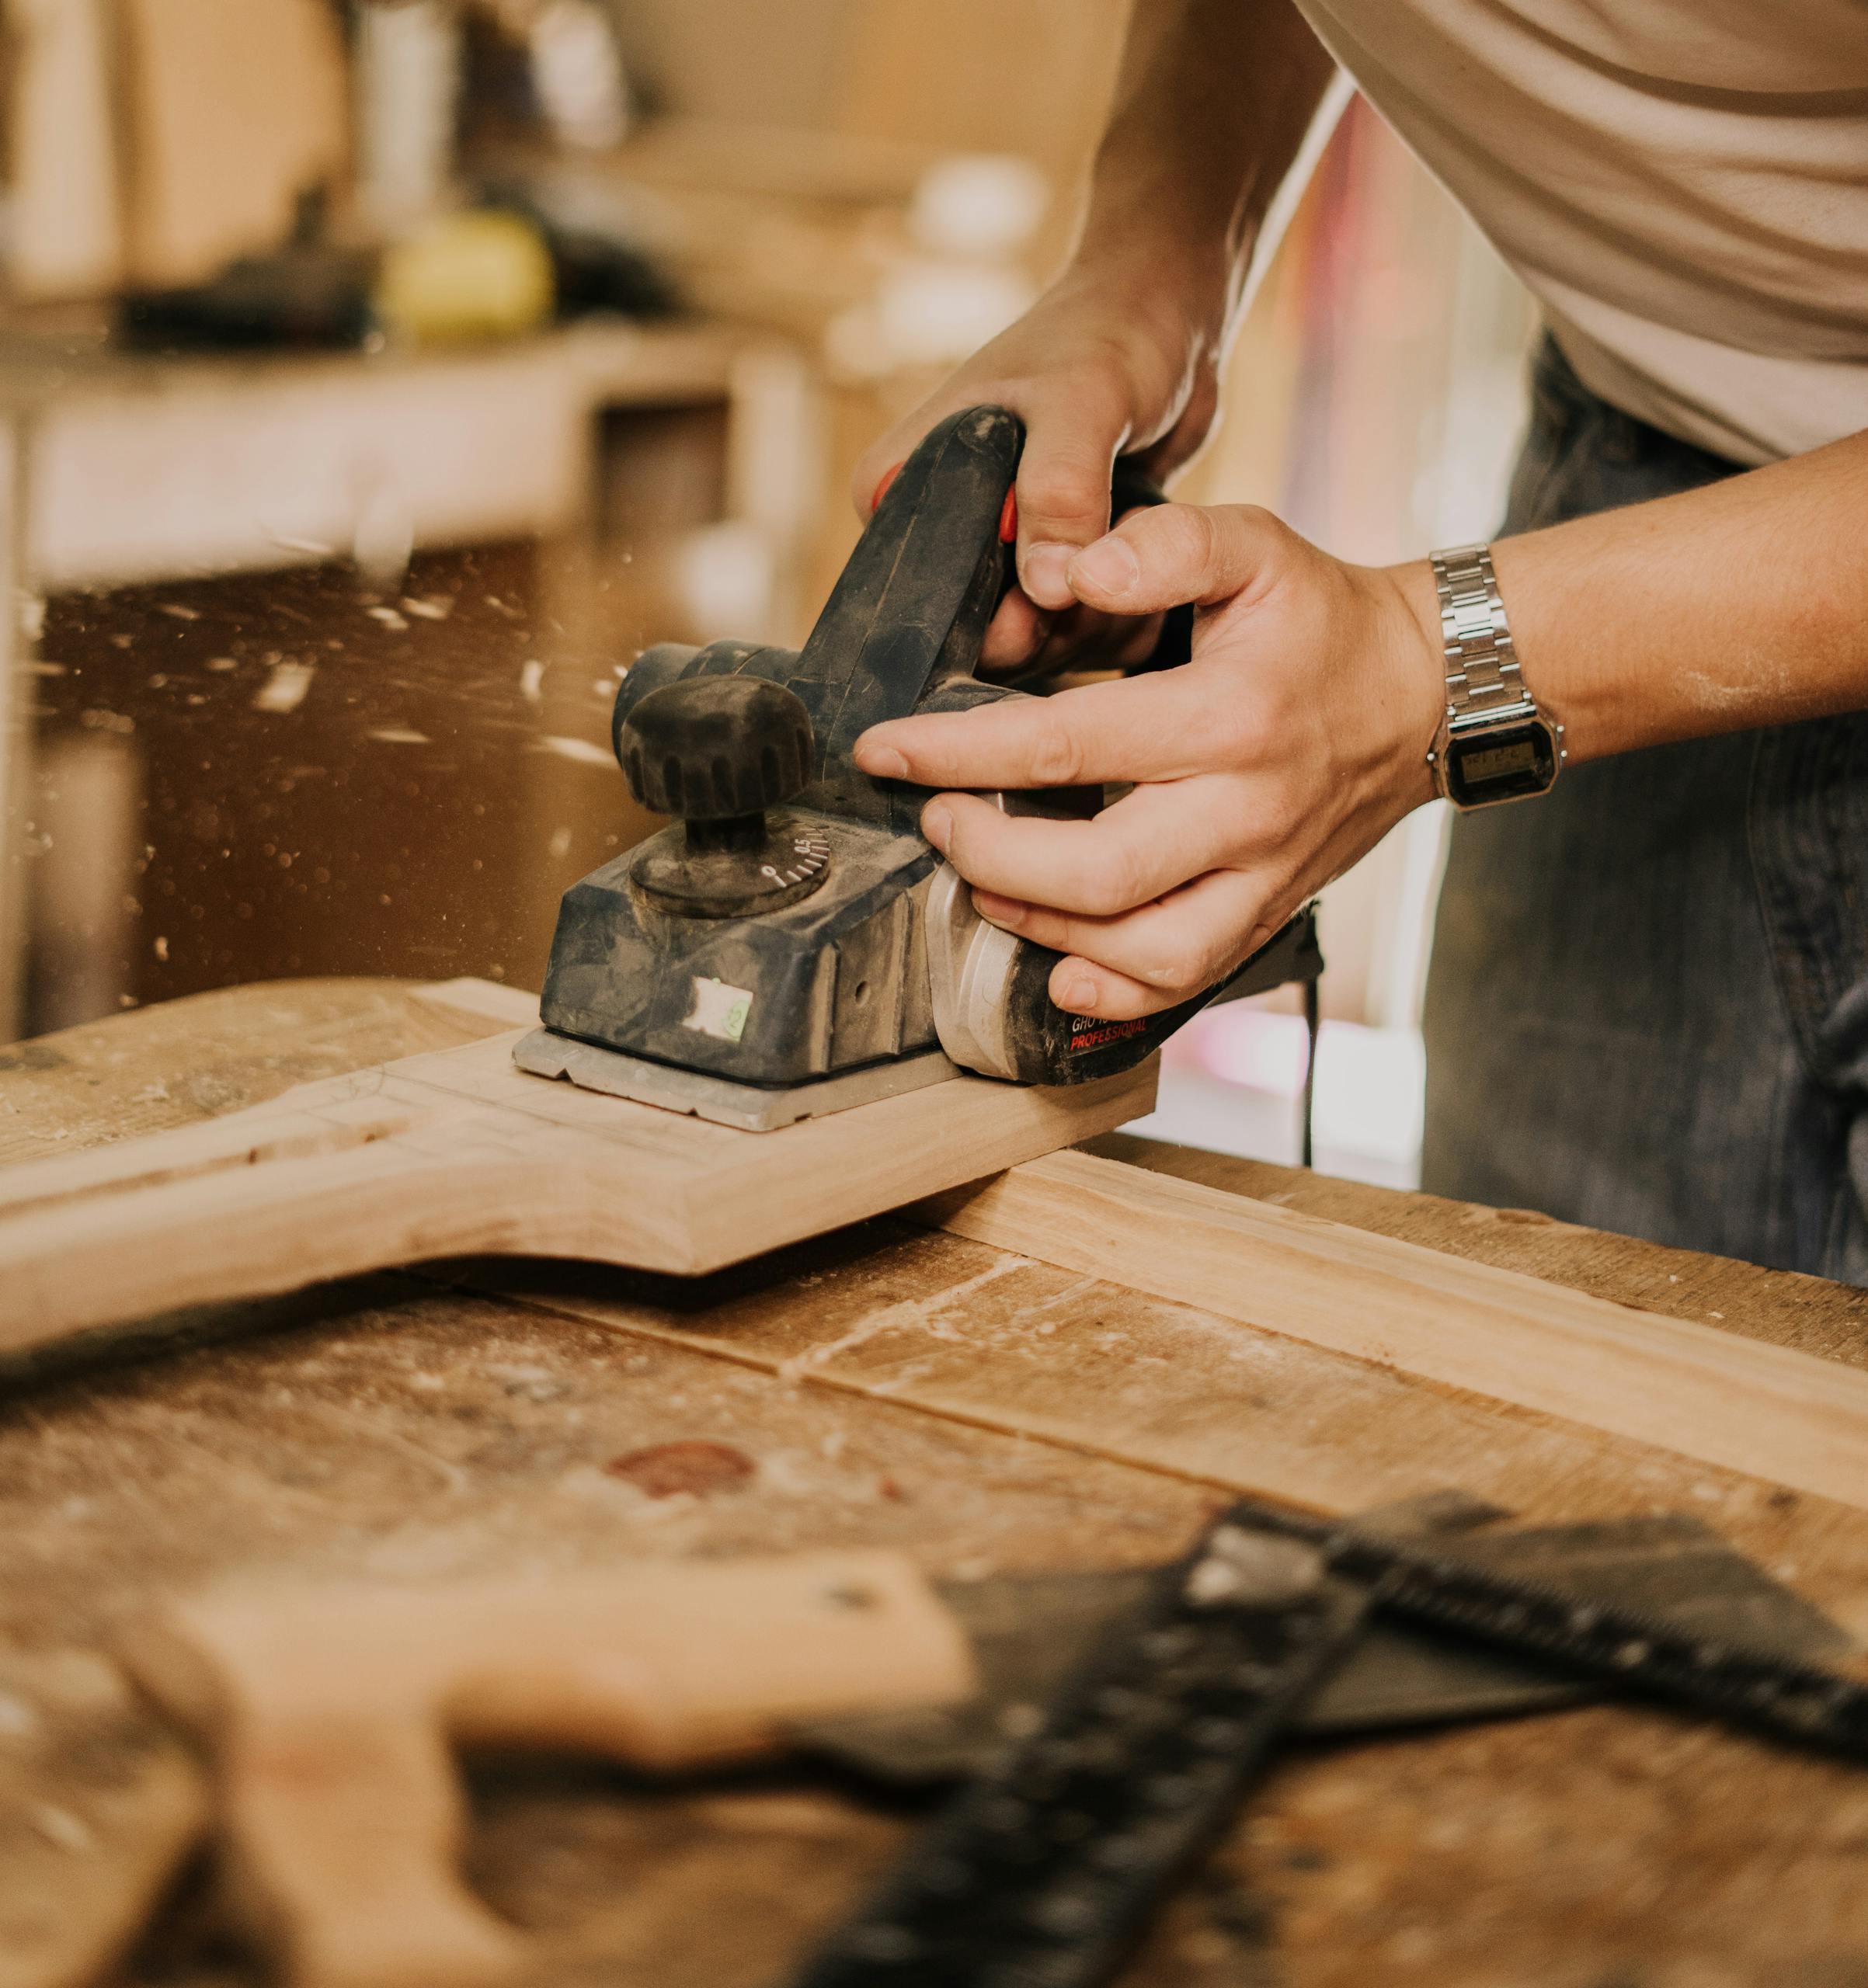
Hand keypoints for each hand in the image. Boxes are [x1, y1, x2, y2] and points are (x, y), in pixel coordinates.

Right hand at [850, 264, 1226, 675]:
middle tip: (1103, 578)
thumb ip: (1059, 491)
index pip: (913, 591)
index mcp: (898, 487)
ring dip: (1085, 623)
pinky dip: (1109, 617)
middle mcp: (936, 529)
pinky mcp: (1046, 566)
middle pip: (971, 630)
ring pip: (1027, 637)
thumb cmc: (1110, 331)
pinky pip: (1068, 627)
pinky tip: (1146, 577)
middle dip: (1042, 626)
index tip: (1045, 597)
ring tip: (1130, 553)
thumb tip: (1044, 591)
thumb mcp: (1083, 398)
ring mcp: (993, 552)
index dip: (977, 615)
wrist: (1168, 316)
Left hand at [852, 503, 1445, 1019]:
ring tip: (982, 885)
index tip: (886, 749)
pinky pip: (1190, 980)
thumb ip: (1164, 547)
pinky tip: (1060, 970)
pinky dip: (1115, 992)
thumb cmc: (1319, 619)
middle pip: (1096, 872)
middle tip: (935, 822)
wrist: (1425, 693)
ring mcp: (1263, 874)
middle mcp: (1247, 808)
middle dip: (989, 854)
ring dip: (1042, 928)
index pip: (1065, 745)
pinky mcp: (1270, 912)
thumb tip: (1072, 569)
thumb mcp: (1255, 546)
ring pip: (1143, 946)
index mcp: (1228, 714)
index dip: (958, 753)